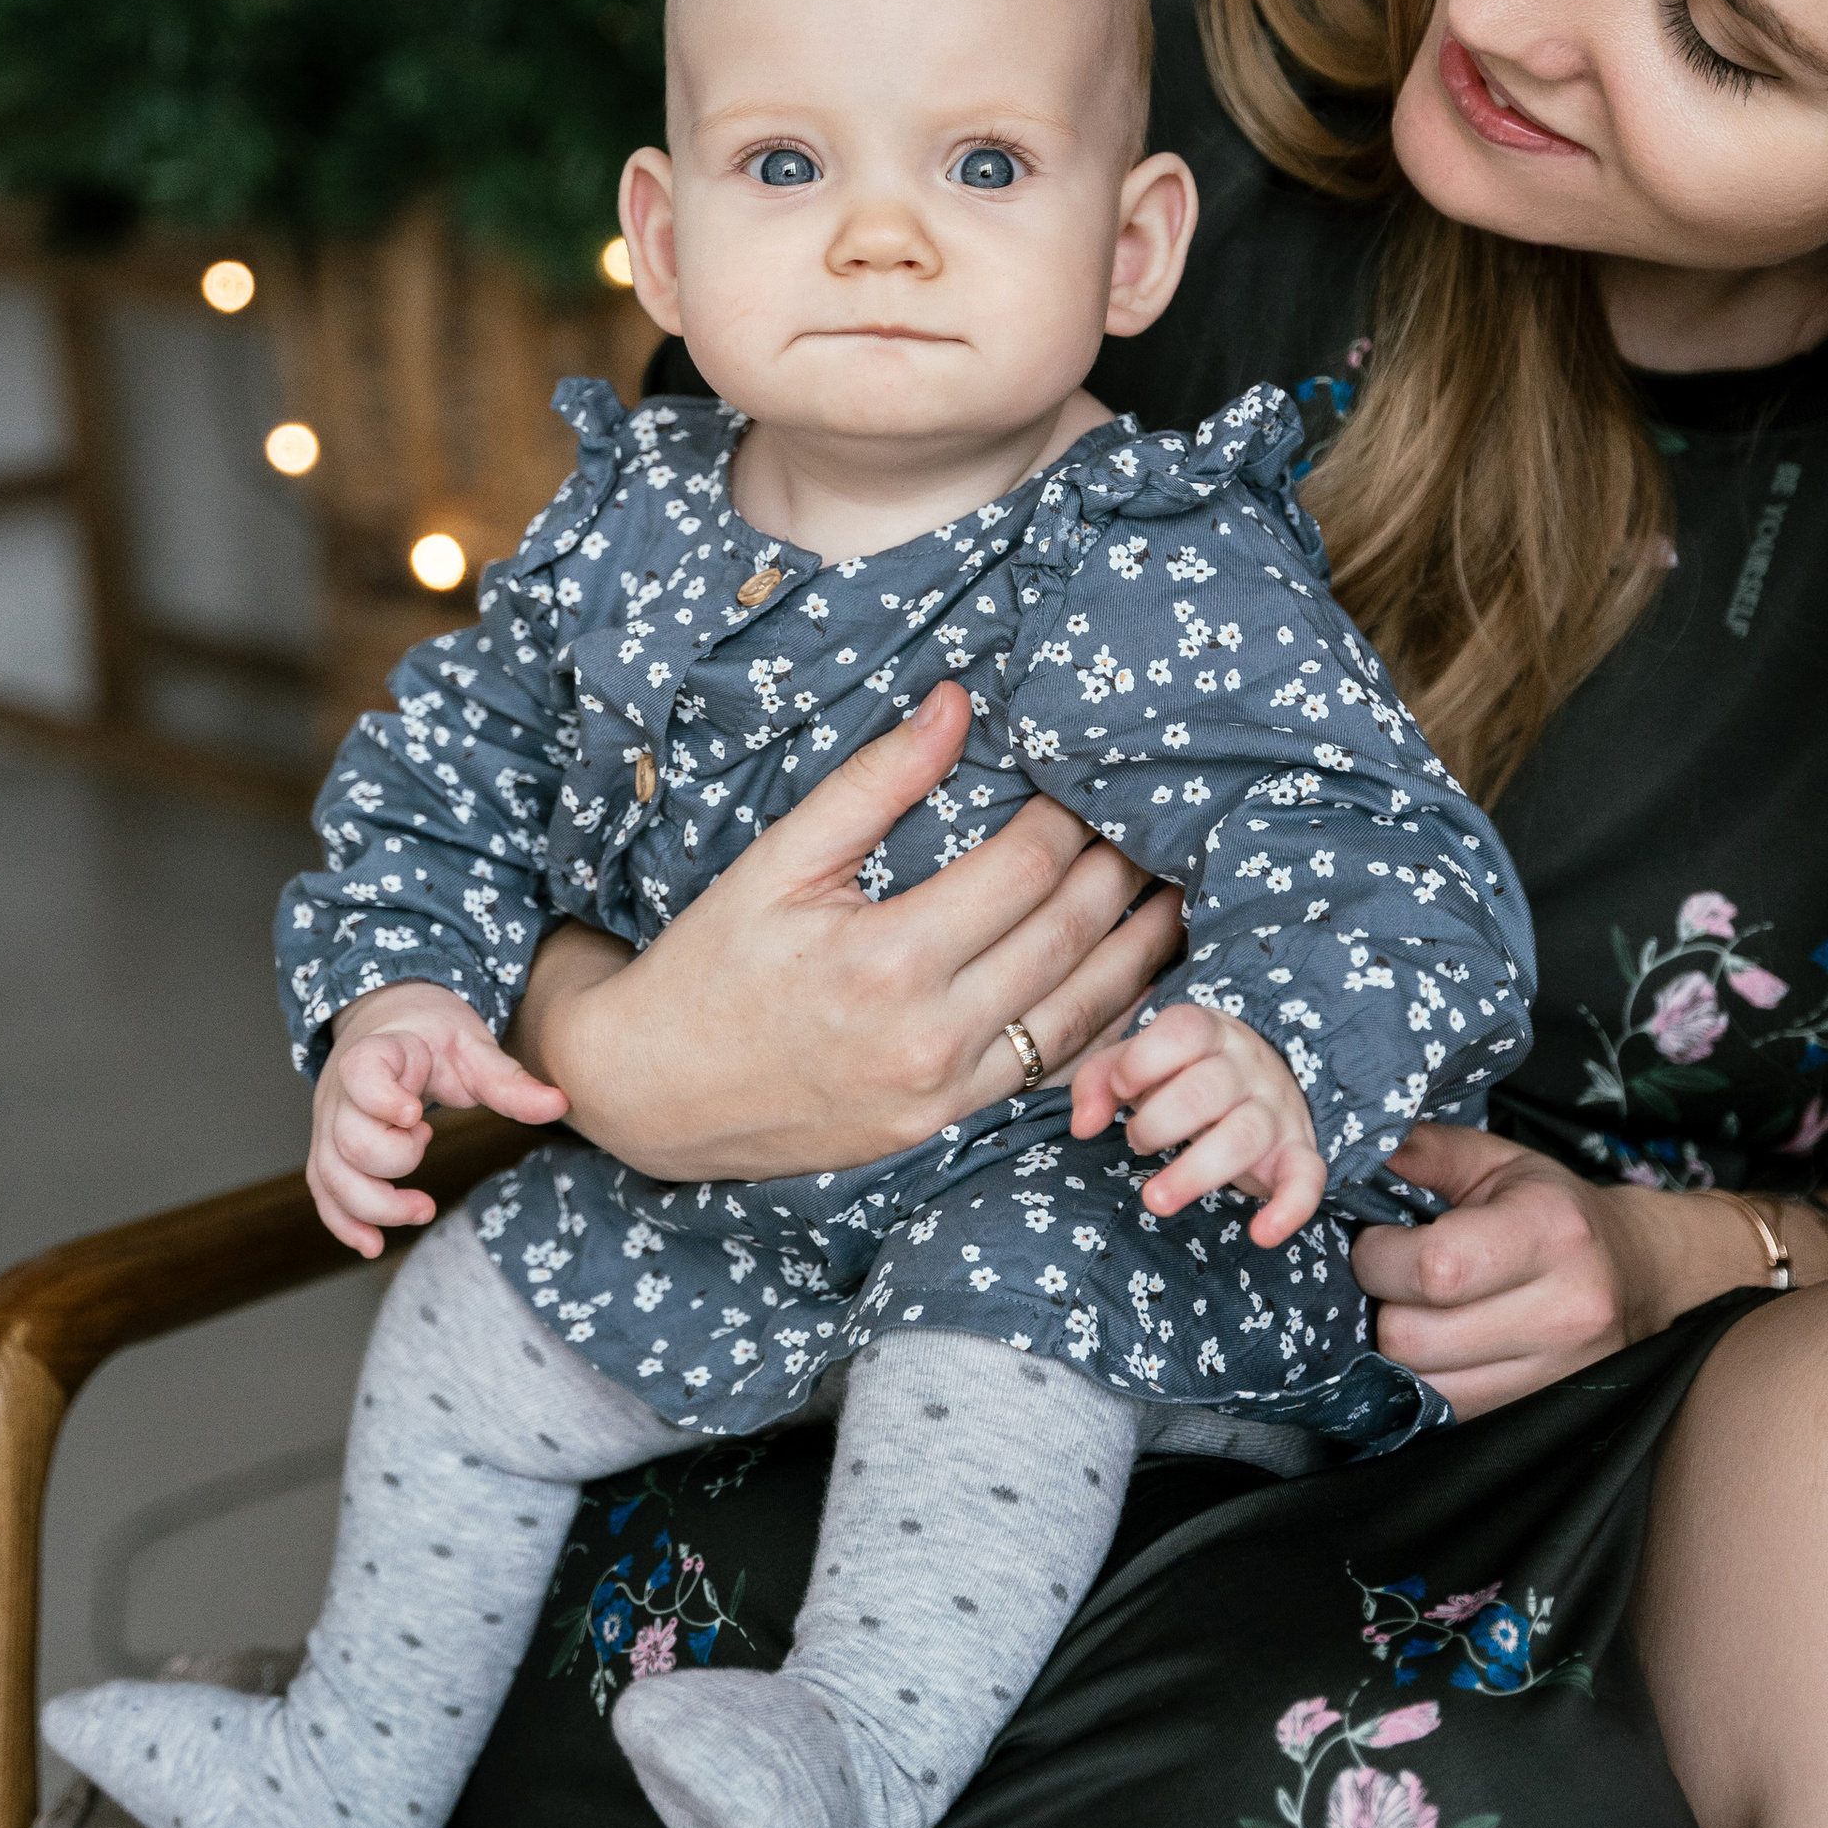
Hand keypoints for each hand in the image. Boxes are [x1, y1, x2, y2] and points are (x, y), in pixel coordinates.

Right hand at [306, 978, 566, 1257]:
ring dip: (373, 1205)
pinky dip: (344, 1222)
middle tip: (428, 1146)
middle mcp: (341, 1092)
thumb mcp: (472, 1047)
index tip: (417, 1114)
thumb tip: (560, 1104)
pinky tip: (372, 1245)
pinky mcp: (331, 1150)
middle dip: (394, 1159)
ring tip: (423, 1209)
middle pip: (348, 1139)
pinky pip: (325, 1191)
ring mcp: (330, 1125)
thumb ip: (508, 1081)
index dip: (382, 1099)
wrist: (392, 1023)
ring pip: (332, 1175)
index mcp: (375, 1053)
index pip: (360, 1074)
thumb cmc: (432, 1034)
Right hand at [510, 682, 1187, 1181]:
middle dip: (1121, 870)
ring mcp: (944, 1090)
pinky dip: (1105, 1020)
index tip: (1090, 777)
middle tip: (1155, 823)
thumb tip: (957, 704)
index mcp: (889, 957)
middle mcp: (930, 1033)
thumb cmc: (710, 963)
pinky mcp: (943, 1124)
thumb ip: (875, 783)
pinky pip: (1050, 1068)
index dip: (1070, 817)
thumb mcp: (779, 862)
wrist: (651, 1089)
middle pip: (1070, 935)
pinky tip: (1131, 978)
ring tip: (1175, 892)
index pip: (1025, 869)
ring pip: (1082, 1010)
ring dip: (1141, 948)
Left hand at [1070, 1005, 1327, 1247]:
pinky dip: (1290, 1209)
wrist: (1264, 1081)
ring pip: (1244, 1136)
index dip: (1143, 1060)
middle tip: (1137, 1141)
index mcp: (1209, 1033)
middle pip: (1207, 1090)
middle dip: (1157, 1123)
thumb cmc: (1183, 1075)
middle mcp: (1248, 1067)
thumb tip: (1083, 1126)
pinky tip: (1260, 1234)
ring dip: (1194, 1173)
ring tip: (1153, 1201)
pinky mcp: (1297, 1153)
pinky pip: (1307, 1178)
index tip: (1121, 1087)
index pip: (1185, 1030)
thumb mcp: (1139, 1065)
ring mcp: (1276, 1110)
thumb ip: (1099, 1081)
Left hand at [1352, 1120, 1827, 1416]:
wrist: (1637, 1273)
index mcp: (1551, 1231)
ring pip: (1424, 1385)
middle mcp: (1565, 1310)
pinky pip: (1449, 1411)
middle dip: (1382, 1305)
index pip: (1435, 1268)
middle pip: (1415, 1338)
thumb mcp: (1497, 1161)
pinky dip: (1428, 1381)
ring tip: (1421, 1310)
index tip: (1377, 1242)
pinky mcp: (1544, 1412)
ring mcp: (1558, 1373)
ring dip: (1402, 1351)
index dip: (1379, 1257)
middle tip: (1394, 1279)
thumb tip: (1345, 1156)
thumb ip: (1423, 1153)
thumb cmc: (1554, 1210)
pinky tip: (1443, 1345)